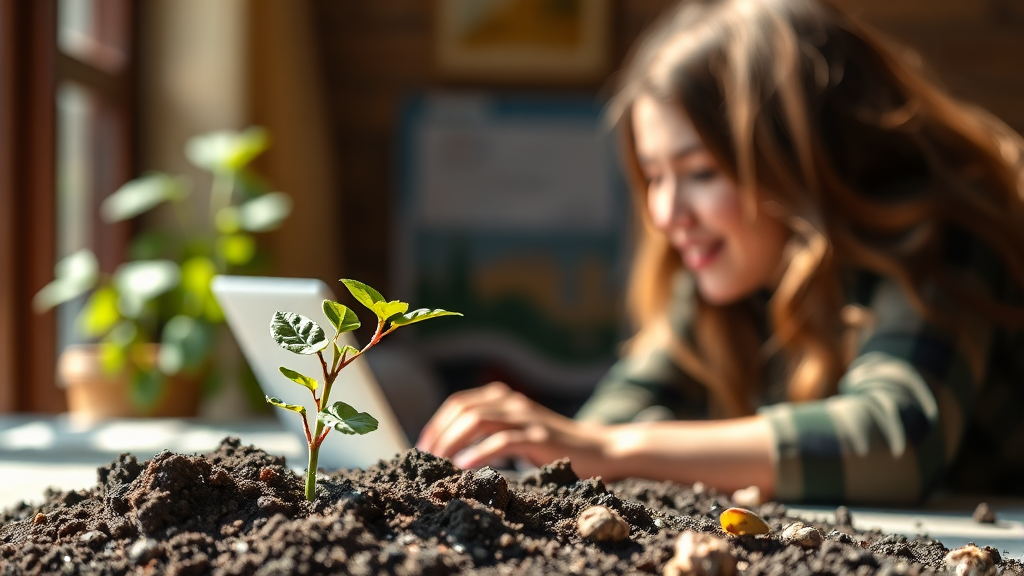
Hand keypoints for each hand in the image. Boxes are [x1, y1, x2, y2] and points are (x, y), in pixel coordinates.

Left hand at [415, 382, 611, 476]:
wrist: (603, 450)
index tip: (425, 446)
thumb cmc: (558, 446)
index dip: (438, 422)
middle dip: (439, 432)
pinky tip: (465, 467)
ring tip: (440, 461)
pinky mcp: (539, 438)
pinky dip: (479, 453)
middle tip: (426, 457)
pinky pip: (502, 441)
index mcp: (506, 399)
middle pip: (464, 409)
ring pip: (478, 421)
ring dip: (453, 441)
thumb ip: (495, 432)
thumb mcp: (522, 432)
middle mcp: (514, 403)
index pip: (460, 402)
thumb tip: (455, 450)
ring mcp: (527, 419)